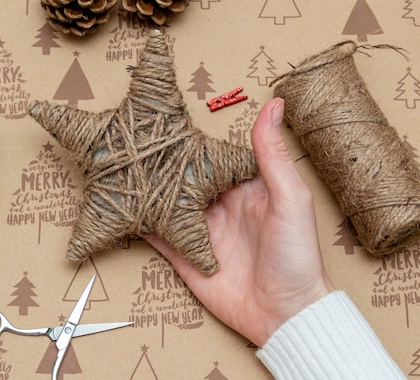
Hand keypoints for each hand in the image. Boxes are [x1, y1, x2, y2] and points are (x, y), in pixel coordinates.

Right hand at [146, 97, 333, 346]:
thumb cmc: (297, 256)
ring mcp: (201, 230)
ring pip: (168, 202)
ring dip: (148, 187)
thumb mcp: (290, 198)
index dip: (194, 138)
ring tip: (121, 165)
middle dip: (164, 161)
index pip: (213, 155)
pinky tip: (122, 206)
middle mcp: (220, 205)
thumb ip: (273, 154)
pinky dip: (141, 222)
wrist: (285, 315)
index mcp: (244, 187)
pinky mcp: (186, 255)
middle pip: (186, 177)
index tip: (170, 117)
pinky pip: (159, 235)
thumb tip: (275, 104)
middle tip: (136, 139)